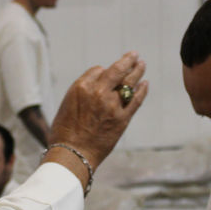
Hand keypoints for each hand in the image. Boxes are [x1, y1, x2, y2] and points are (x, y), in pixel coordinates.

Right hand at [47, 51, 146, 167]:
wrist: (73, 154)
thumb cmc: (65, 132)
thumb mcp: (67, 104)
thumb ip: (83, 91)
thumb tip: (99, 83)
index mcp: (81, 86)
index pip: (98, 70)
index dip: (103, 71)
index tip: (106, 73)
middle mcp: (98, 92)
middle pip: (117, 70)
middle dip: (127, 60)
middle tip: (134, 55)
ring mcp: (112, 105)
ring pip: (130, 82)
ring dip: (138, 71)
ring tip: (142, 64)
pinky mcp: (123, 119)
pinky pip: (136, 100)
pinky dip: (142, 90)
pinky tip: (145, 83)